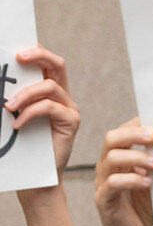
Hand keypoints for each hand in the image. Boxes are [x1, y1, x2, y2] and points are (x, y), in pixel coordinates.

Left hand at [7, 46, 79, 177]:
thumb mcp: (16, 114)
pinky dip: (31, 113)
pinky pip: (50, 107)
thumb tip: (1, 82)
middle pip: (57, 65)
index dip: (35, 51)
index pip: (47, 62)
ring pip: (50, 87)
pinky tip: (18, 125)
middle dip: (38, 56)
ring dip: (26, 94)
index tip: (15, 51)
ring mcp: (69, 108)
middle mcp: (63, 95)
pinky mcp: (71, 122)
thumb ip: (14, 97)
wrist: (36, 174)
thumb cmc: (24, 144)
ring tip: (9, 107)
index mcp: (49, 90)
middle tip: (19, 58)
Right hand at [95, 118, 152, 225]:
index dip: (136, 125)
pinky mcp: (103, 200)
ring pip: (112, 158)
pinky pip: (113, 184)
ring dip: (136, 157)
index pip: (122, 132)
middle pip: (112, 139)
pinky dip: (132, 180)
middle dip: (134, 134)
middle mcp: (106, 167)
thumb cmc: (144, 207)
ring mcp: (102, 182)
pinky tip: (149, 183)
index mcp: (118, 158)